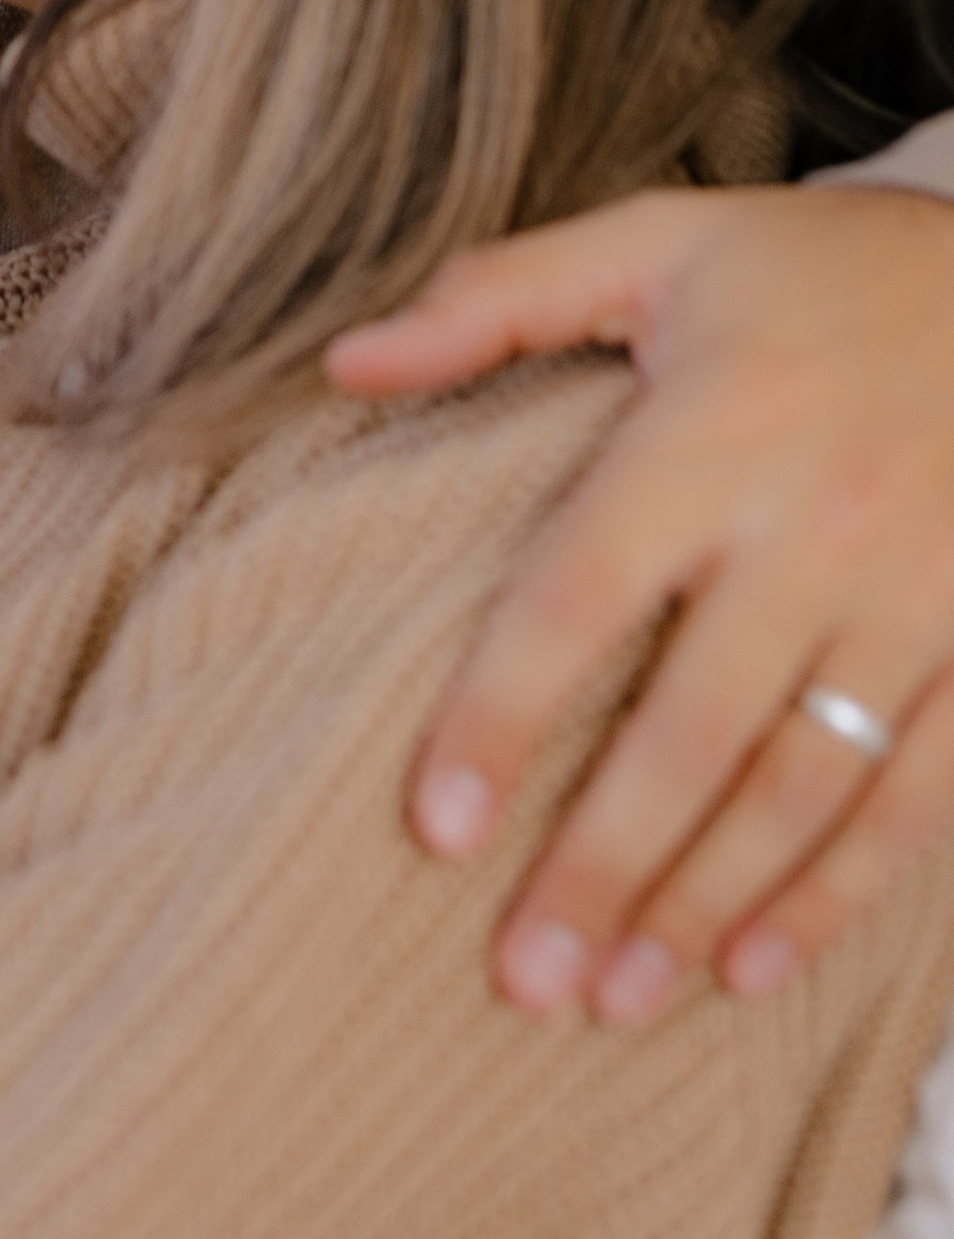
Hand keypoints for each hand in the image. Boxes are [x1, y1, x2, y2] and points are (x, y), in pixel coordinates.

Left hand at [329, 183, 953, 1022]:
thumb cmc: (816, 267)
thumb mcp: (654, 241)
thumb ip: (496, 299)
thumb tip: (342, 364)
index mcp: (712, 433)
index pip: (580, 598)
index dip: (504, 719)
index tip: (438, 830)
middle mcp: (816, 527)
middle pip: (690, 730)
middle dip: (604, 866)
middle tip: (523, 980)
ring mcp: (918, 597)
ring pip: (801, 788)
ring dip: (707, 906)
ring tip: (614, 997)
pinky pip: (915, 794)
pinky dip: (840, 893)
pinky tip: (757, 968)